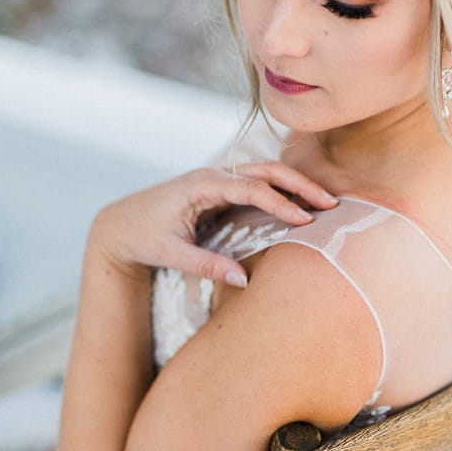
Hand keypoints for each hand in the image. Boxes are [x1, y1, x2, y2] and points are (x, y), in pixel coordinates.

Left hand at [91, 161, 337, 287]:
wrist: (121, 223)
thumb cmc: (143, 236)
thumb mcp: (171, 254)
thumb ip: (206, 265)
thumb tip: (243, 279)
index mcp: (201, 186)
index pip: (250, 188)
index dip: (280, 203)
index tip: (304, 220)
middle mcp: (213, 176)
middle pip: (266, 171)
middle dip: (300, 184)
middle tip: (330, 203)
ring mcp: (219, 180)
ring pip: (266, 174)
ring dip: (295, 185)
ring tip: (325, 202)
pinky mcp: (223, 191)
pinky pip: (258, 185)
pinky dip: (283, 191)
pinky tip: (303, 205)